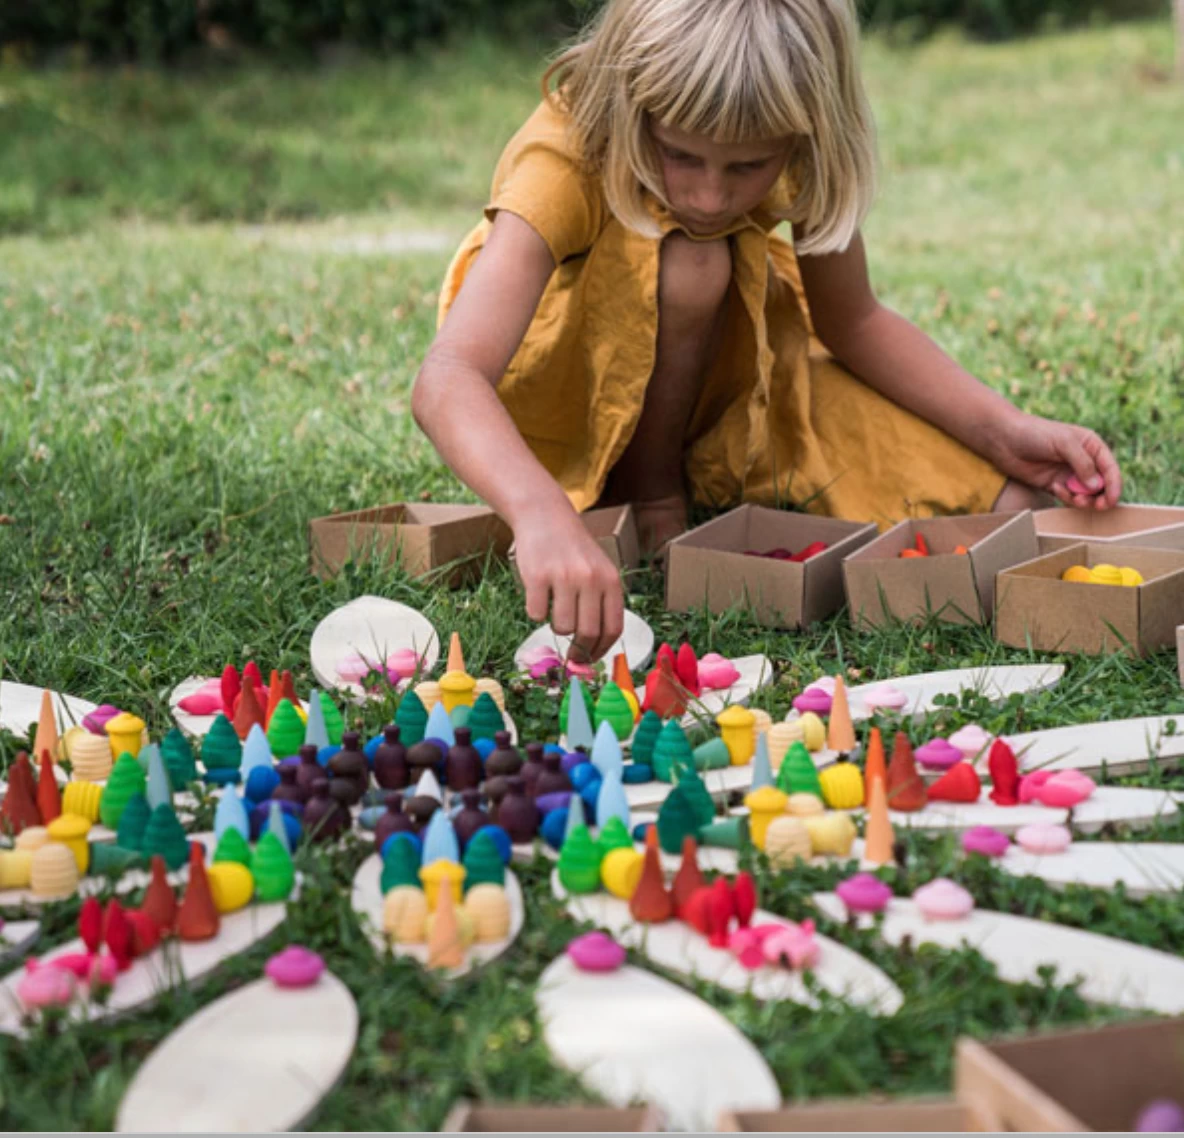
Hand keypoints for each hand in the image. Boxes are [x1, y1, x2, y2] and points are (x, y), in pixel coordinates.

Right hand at [513, 506, 624, 662]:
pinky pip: (537, 614)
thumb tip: (594, 649)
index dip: (602, 650)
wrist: (545, 515)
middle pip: (588, 633)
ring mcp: (564, 577)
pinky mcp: (537, 576)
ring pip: (563, 627)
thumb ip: (601, 603)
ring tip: (556, 610)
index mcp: (610, 580)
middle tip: (571, 653)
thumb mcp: (598, 570)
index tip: (591, 659)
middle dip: (579, 650)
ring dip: (557, 627)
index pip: (613, 628)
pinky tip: (538, 595)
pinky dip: (536, 612)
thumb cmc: (574, 550)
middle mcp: (590, 579)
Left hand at [983, 411, 1121, 508]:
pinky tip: (1055, 489)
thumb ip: (1082, 463)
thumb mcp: (1063, 442)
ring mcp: (1068, 474)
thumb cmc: (1035, 433)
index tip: (1111, 500)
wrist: (1004, 439)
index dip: (1114, 486)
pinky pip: (1067, 497)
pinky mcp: (1054, 484)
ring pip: (1085, 494)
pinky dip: (1066, 497)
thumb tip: (1097, 486)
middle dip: (1100, 497)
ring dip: (1083, 500)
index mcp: (1091, 446)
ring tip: (1074, 499)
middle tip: (1094, 505)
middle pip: (1101, 485)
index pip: (1110, 468)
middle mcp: (1083, 461)